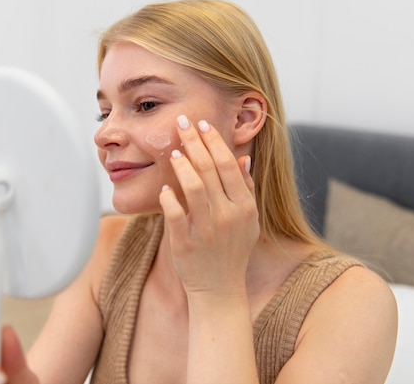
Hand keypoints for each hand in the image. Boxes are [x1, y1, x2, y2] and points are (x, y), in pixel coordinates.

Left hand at [159, 115, 259, 296]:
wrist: (220, 290)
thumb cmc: (233, 251)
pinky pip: (174, 213)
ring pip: (193, 186)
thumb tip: (243, 157)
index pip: (229, 165)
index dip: (215, 141)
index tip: (203, 123)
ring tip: (175, 150)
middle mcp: (228, 215)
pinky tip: (164, 188)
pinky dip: (168, 198)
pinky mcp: (185, 243)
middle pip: (210, 169)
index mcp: (245, 207)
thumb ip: (245, 189)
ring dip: (182, 165)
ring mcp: (206, 229)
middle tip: (182, 123)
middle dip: (195, 142)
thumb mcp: (248, 221)